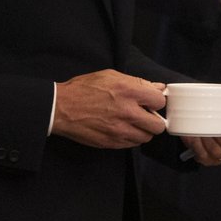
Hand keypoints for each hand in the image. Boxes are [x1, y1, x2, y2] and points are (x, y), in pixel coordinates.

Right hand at [53, 70, 168, 148]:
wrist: (60, 108)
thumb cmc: (84, 89)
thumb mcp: (110, 76)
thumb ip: (137, 82)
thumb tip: (158, 87)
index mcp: (128, 91)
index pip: (160, 101)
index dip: (157, 101)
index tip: (150, 102)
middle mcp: (127, 112)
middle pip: (158, 125)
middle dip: (154, 120)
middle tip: (145, 115)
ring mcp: (119, 130)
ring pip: (146, 137)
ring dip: (143, 131)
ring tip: (132, 123)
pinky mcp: (111, 143)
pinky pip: (131, 145)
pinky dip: (130, 138)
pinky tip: (122, 129)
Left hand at [179, 111, 220, 165]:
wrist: (204, 116)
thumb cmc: (219, 108)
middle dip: (220, 135)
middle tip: (211, 124)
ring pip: (218, 153)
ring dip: (207, 141)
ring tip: (200, 130)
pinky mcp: (212, 160)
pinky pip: (206, 158)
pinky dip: (198, 148)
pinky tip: (194, 138)